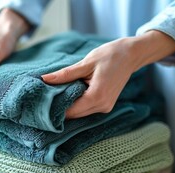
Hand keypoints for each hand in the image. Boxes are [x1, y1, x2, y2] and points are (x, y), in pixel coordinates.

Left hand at [42, 30, 174, 118]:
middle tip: (45, 99)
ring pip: (80, 114)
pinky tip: (69, 94)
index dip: (55, 109)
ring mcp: (105, 107)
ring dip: (68, 106)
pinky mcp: (106, 105)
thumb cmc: (110, 55)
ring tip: (55, 95)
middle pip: (74, 115)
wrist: (132, 54)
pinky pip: (86, 109)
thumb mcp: (86, 63)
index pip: (70, 111)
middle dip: (60, 108)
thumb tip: (44, 79)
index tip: (42, 103)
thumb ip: (65, 74)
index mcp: (97, 96)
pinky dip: (77, 104)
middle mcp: (102, 106)